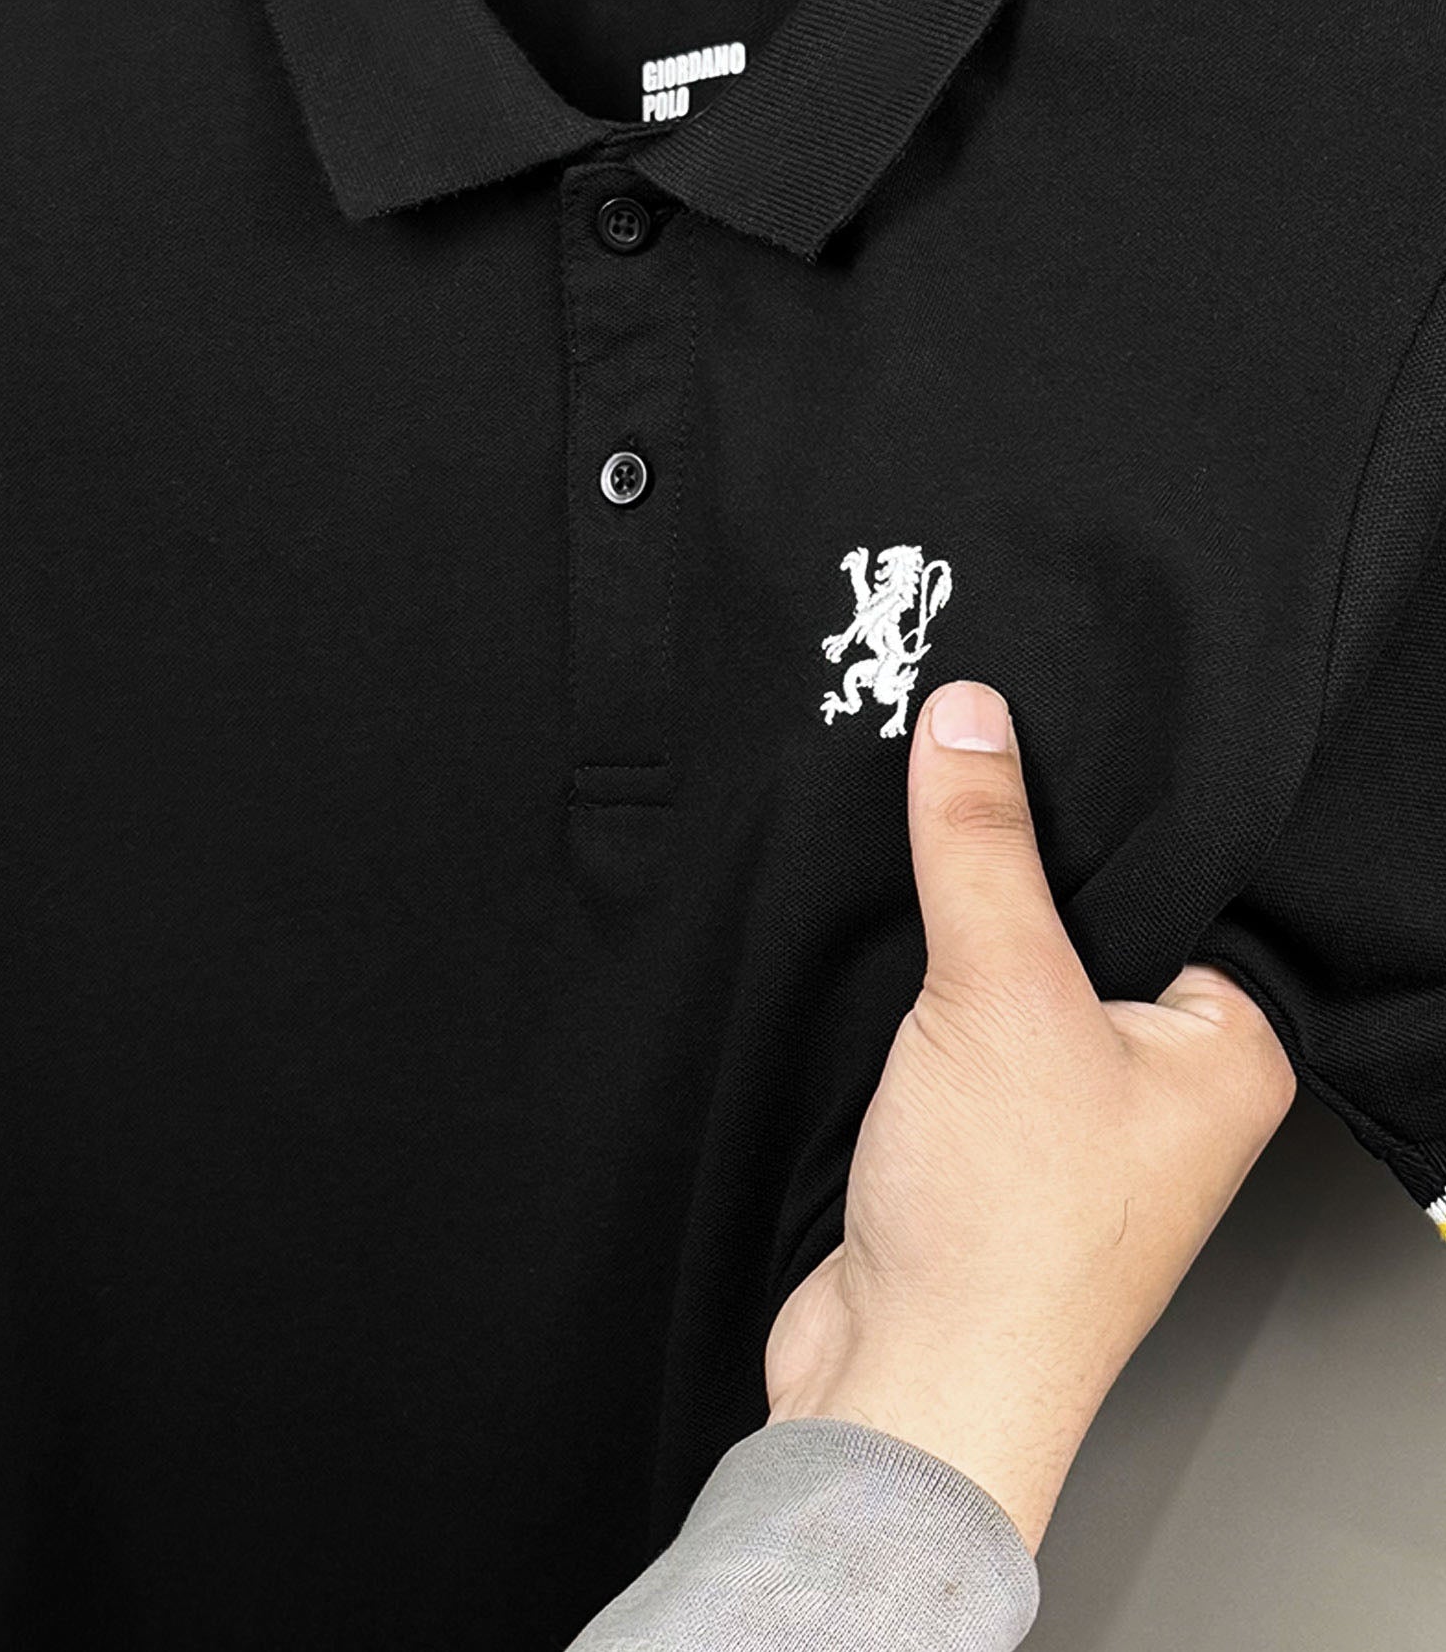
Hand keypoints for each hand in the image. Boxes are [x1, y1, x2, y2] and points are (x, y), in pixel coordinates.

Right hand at [764, 679, 1295, 1555]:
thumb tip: (972, 721)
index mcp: (1229, 1053)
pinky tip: (876, 962)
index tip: (1028, 723)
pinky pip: (951, 1026)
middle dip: (1011, 867)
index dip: (1098, 804)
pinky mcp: (982, 1140)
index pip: (1177, 878)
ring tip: (904, 865)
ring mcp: (1068, 1118)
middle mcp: (1163, 1088)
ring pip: (1006, 974)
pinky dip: (911, 994)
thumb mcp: (1000, 990)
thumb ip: (981, 842)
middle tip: (949, 777)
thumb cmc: (1009, 1240)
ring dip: (951, 935)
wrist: (903, 1383)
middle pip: (1081, 921)